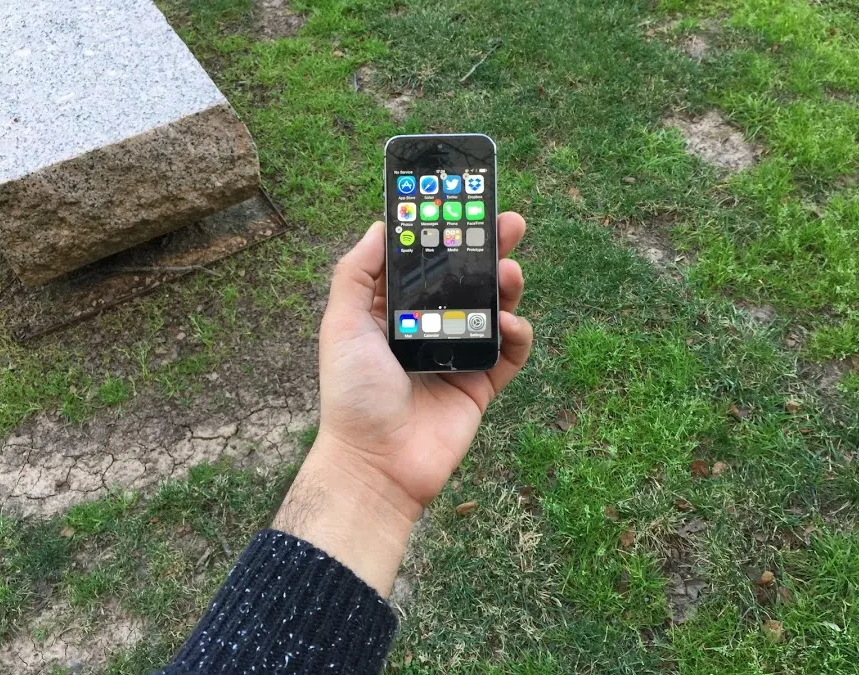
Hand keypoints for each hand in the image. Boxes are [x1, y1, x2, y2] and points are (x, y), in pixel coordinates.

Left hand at [274, 213, 530, 594]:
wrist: (376, 462)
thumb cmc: (352, 392)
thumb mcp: (341, 324)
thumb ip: (356, 273)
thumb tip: (380, 224)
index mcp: (395, 311)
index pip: (425, 262)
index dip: (444, 232)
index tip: (463, 203)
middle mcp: (429, 327)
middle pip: (467, 279)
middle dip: (489, 249)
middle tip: (510, 223)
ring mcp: (458, 355)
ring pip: (494, 310)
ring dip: (507, 287)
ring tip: (510, 273)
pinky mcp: (482, 384)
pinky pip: (510, 353)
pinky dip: (517, 335)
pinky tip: (510, 326)